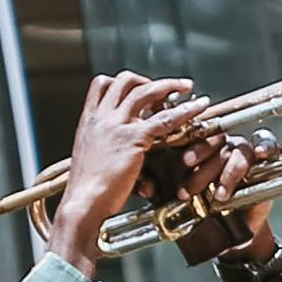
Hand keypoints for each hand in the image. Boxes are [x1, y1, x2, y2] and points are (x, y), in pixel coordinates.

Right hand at [40, 69, 205, 269]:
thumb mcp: (91, 159)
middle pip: (126, 81)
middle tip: (167, 87)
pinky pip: (164, 119)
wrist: (83, 202)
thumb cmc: (87, 190)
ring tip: (186, 86)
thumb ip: (107, 147)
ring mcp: (117, 125)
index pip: (102, 85)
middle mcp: (102, 118)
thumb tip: (127, 153)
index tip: (138, 86)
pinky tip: (198, 108)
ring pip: (146, 92)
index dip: (122, 82)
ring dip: (169, 85)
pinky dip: (185, 111)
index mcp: (89, 121)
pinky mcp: (133, 139)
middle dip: (149, 79)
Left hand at [144, 124, 281, 273]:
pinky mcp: (259, 162)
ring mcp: (238, 152)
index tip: (181, 160)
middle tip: (188, 168)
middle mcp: (217, 145)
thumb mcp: (176, 200)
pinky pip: (263, 149)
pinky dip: (261, 151)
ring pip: (232, 151)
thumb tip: (143, 187)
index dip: (184, 142)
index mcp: (196, 146)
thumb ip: (160, 190)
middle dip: (199, 154)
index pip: (190, 133)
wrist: (228, 235)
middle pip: (211, 138)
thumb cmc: (200, 211)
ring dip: (224, 173)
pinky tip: (258, 156)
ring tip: (217, 195)